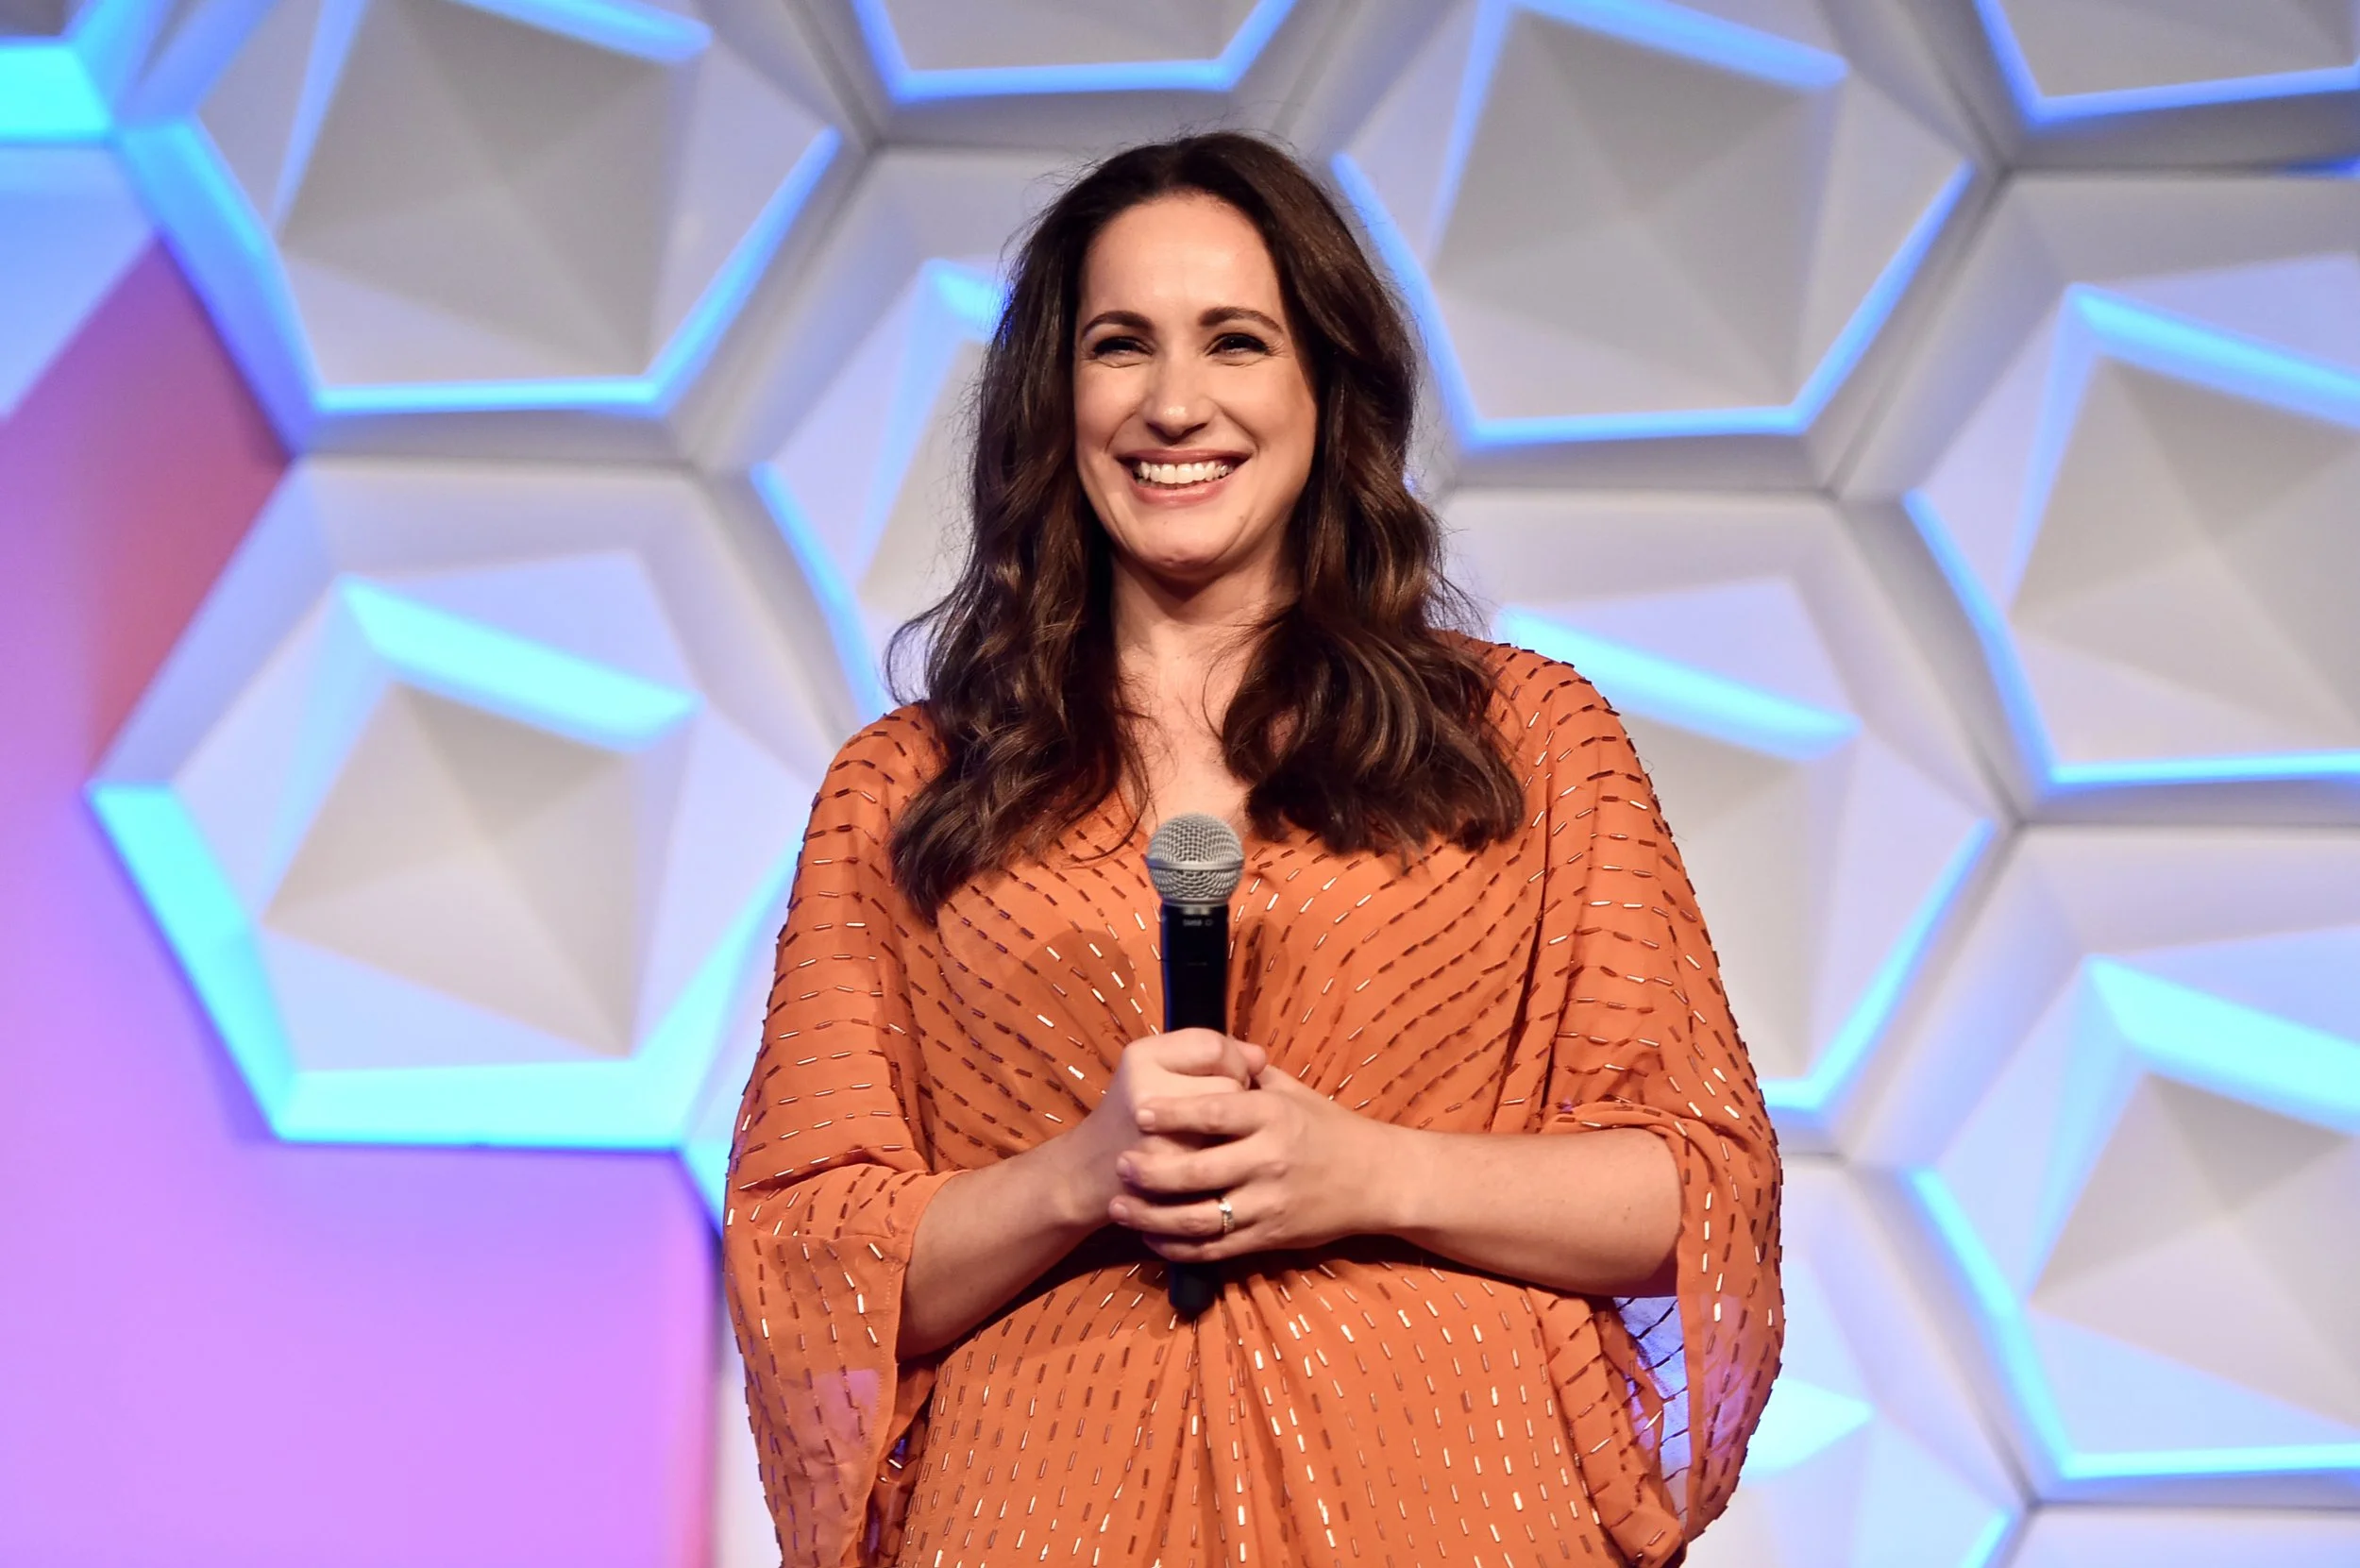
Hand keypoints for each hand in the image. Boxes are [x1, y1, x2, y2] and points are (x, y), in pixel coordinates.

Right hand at [1063, 1029, 1264, 1224]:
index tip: (1224, 1074)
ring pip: (1233, 1128)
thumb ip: (1208, 1050)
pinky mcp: (1170, 1180)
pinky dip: (1228, 1163)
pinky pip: (1225, 1164)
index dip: (1231, 1061)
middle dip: (1234, 1099)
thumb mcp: (1154, 1065)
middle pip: (1231, 1086)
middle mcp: (1148, 1093)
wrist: (1092, 1170)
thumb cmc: (1133, 1111)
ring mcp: (1159, 1140)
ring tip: (1217, 1136)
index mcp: (1142, 1058)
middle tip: (1218, 1110)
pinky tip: (1214, 1162)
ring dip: (1234, 1133)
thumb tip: (1259, 1058)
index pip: (1215, 1047)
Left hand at [1109, 1061, 1398, 1260]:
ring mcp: (1270, 1203)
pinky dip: (1179, 1246)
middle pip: (1199, 1171)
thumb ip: (1252, 1076)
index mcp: (1274, 1116)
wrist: (1378, 1180)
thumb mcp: (1296, 1093)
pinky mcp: (1270, 1237)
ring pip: (1201, 1218)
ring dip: (1154, 1216)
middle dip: (1151, 1171)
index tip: (1140, 1112)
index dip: (1174, 1113)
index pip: (1216, 1112)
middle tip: (1120, 1165)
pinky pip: (1217, 1248)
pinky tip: (1153, 1237)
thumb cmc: (1331, 1129)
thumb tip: (1213, 1051)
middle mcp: (1270, 1160)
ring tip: (1122, 1209)